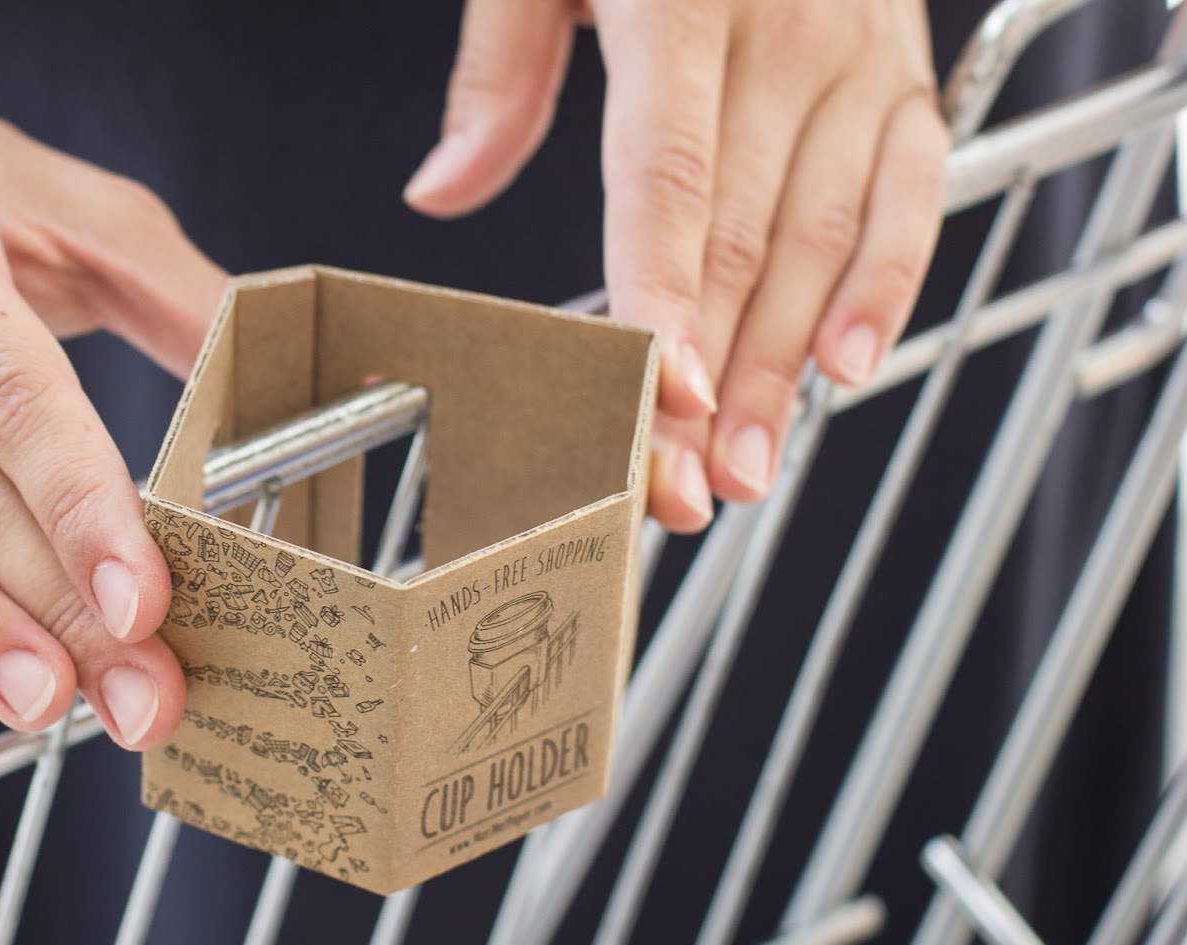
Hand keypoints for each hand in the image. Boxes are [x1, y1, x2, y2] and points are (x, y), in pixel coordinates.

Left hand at [404, 0, 948, 529]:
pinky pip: (911, 189)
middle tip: (686, 489)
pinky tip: (853, 370)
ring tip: (748, 468)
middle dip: (717, 376)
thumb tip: (442, 191)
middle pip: (745, 236)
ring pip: (822, 236)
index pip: (669, 179)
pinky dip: (889, 281)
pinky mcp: (903, 68)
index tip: (659, 402)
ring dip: (787, 364)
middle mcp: (785, 29)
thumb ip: (503, 67)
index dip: (666, 299)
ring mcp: (857, 50)